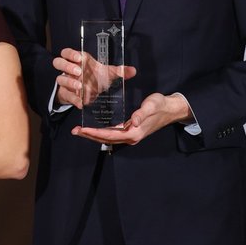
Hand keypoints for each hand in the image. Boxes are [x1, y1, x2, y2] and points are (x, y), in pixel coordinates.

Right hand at [52, 47, 135, 108]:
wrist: (86, 92)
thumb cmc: (94, 78)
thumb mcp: (106, 74)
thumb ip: (119, 72)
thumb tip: (133, 70)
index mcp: (77, 61)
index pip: (67, 52)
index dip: (70, 54)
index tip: (79, 59)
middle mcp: (69, 70)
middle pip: (58, 62)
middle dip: (67, 66)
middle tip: (78, 72)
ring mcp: (65, 81)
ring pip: (60, 78)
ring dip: (69, 82)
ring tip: (80, 86)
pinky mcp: (66, 93)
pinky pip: (66, 95)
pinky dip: (73, 99)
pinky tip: (81, 102)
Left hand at [72, 92, 191, 145]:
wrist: (171, 109)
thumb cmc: (160, 105)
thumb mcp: (151, 106)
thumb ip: (142, 113)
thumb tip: (133, 121)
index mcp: (133, 133)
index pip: (109, 135)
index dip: (94, 133)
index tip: (81, 129)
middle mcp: (130, 137)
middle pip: (105, 139)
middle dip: (89, 135)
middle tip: (74, 131)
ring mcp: (130, 135)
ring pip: (108, 138)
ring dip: (94, 135)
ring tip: (80, 130)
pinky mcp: (131, 131)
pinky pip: (113, 134)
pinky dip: (102, 132)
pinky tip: (94, 127)